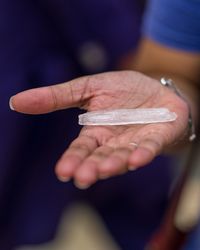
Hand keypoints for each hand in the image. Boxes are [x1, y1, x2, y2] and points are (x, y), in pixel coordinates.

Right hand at [10, 71, 188, 187]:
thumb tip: (16, 101)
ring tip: (105, 169)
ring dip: (114, 164)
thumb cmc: (123, 91)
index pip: (81, 149)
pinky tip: (135, 159)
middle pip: (100, 158)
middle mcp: (114, 143)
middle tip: (81, 178)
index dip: (73, 159)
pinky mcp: (157, 138)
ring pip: (122, 157)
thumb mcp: (88, 88)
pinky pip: (149, 148)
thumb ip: (57, 97)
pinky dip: (143, 154)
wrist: (155, 89)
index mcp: (97, 133)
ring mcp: (135, 142)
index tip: (63, 171)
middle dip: (91, 168)